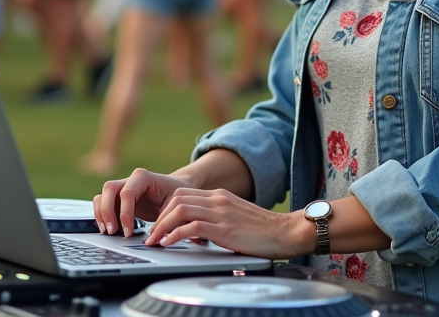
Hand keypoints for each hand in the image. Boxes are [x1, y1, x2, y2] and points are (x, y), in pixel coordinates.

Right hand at [93, 168, 191, 237]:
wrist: (174, 189)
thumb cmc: (175, 196)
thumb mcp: (174, 205)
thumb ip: (164, 219)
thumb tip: (154, 238)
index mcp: (144, 177)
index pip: (127, 193)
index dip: (125, 213)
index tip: (128, 232)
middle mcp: (130, 179)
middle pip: (109, 189)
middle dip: (107, 211)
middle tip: (112, 231)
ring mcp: (122, 187)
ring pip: (102, 195)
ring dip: (101, 213)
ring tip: (107, 231)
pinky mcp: (118, 197)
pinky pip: (103, 202)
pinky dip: (101, 215)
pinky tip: (107, 228)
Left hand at [145, 188, 310, 258]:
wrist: (286, 231)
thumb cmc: (264, 230)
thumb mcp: (236, 217)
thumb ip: (218, 217)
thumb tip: (198, 230)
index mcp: (220, 196)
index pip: (183, 195)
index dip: (165, 210)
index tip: (159, 225)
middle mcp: (218, 199)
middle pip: (176, 199)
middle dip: (159, 217)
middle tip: (152, 234)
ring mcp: (221, 212)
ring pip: (179, 209)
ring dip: (162, 226)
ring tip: (155, 240)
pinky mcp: (224, 228)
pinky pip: (191, 227)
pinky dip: (174, 235)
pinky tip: (169, 243)